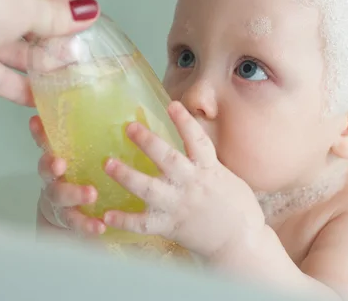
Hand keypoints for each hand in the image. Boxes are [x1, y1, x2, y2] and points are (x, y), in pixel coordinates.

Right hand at [30, 115, 105, 236]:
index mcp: (60, 155)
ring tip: (91, 194)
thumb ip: (103, 136)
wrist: (74, 214)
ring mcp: (59, 199)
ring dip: (74, 194)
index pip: (46, 140)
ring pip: (60, 196)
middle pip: (46, 168)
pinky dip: (87, 225)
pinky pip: (76, 223)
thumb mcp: (91, 153)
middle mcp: (55, 176)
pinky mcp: (70, 220)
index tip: (35, 121)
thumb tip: (134, 108)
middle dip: (51, 164)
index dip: (39, 131)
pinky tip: (99, 227)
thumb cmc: (88, 174)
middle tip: (60, 163)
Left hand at [102, 101, 265, 257]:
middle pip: (167, 159)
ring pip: (149, 189)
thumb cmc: (239, 209)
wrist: (240, 244)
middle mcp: (192, 185)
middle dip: (147, 142)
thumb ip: (208, 164)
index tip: (172, 104)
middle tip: (129, 127)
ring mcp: (179, 206)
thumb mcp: (227, 178)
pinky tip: (107, 215)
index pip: (197, 140)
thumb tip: (194, 146)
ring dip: (127, 175)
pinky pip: (143, 225)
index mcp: (209, 170)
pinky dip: (124, 221)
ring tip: (108, 163)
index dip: (185, 122)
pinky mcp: (171, 226)